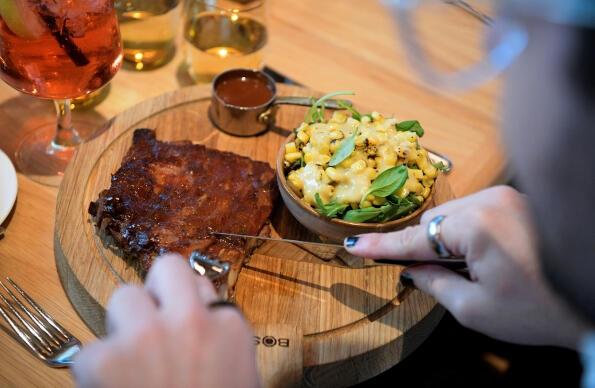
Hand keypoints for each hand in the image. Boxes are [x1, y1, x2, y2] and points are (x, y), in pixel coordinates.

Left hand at [73, 255, 259, 387]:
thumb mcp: (241, 376)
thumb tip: (205, 318)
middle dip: (158, 289)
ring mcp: (144, 336)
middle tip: (153, 316)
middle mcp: (189, 320)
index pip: (203, 288)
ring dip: (125, 323)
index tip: (183, 321)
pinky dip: (97, 370)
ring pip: (124, 295)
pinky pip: (91, 349)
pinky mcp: (102, 360)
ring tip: (129, 357)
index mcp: (228, 327)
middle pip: (167, 268)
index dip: (190, 306)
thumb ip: (223, 340)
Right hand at [345, 186, 589, 348]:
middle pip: (434, 222)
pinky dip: (466, 232)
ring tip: (470, 270)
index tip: (355, 246)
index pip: (416, 238)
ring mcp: (506, 195)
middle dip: (425, 246)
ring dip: (447, 240)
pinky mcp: (517, 199)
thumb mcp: (476, 309)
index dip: (383, 246)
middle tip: (424, 272)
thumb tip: (412, 269)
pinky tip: (482, 255)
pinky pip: (474, 212)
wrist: (594, 296)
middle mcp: (489, 199)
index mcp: (476, 226)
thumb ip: (435, 283)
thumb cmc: (538, 310)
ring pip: (453, 215)